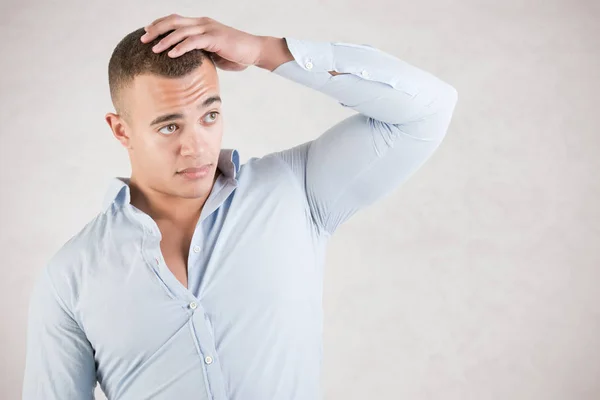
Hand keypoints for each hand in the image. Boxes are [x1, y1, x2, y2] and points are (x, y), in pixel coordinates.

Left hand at [140, 14, 263, 71]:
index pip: (176, 20)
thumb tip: (188, 63)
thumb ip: (200, 53)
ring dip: (165, 39)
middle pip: (174, 21)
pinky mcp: (215, 38)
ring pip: (181, 30)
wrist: (255, 51)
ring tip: (154, 49)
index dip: (160, 25)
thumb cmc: (236, 55)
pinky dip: (180, 47)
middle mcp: (203, 23)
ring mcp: (209, 29)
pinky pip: (193, 41)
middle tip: (143, 38)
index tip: (147, 33)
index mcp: (202, 24)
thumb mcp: (214, 53)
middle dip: (156, 29)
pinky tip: (171, 54)